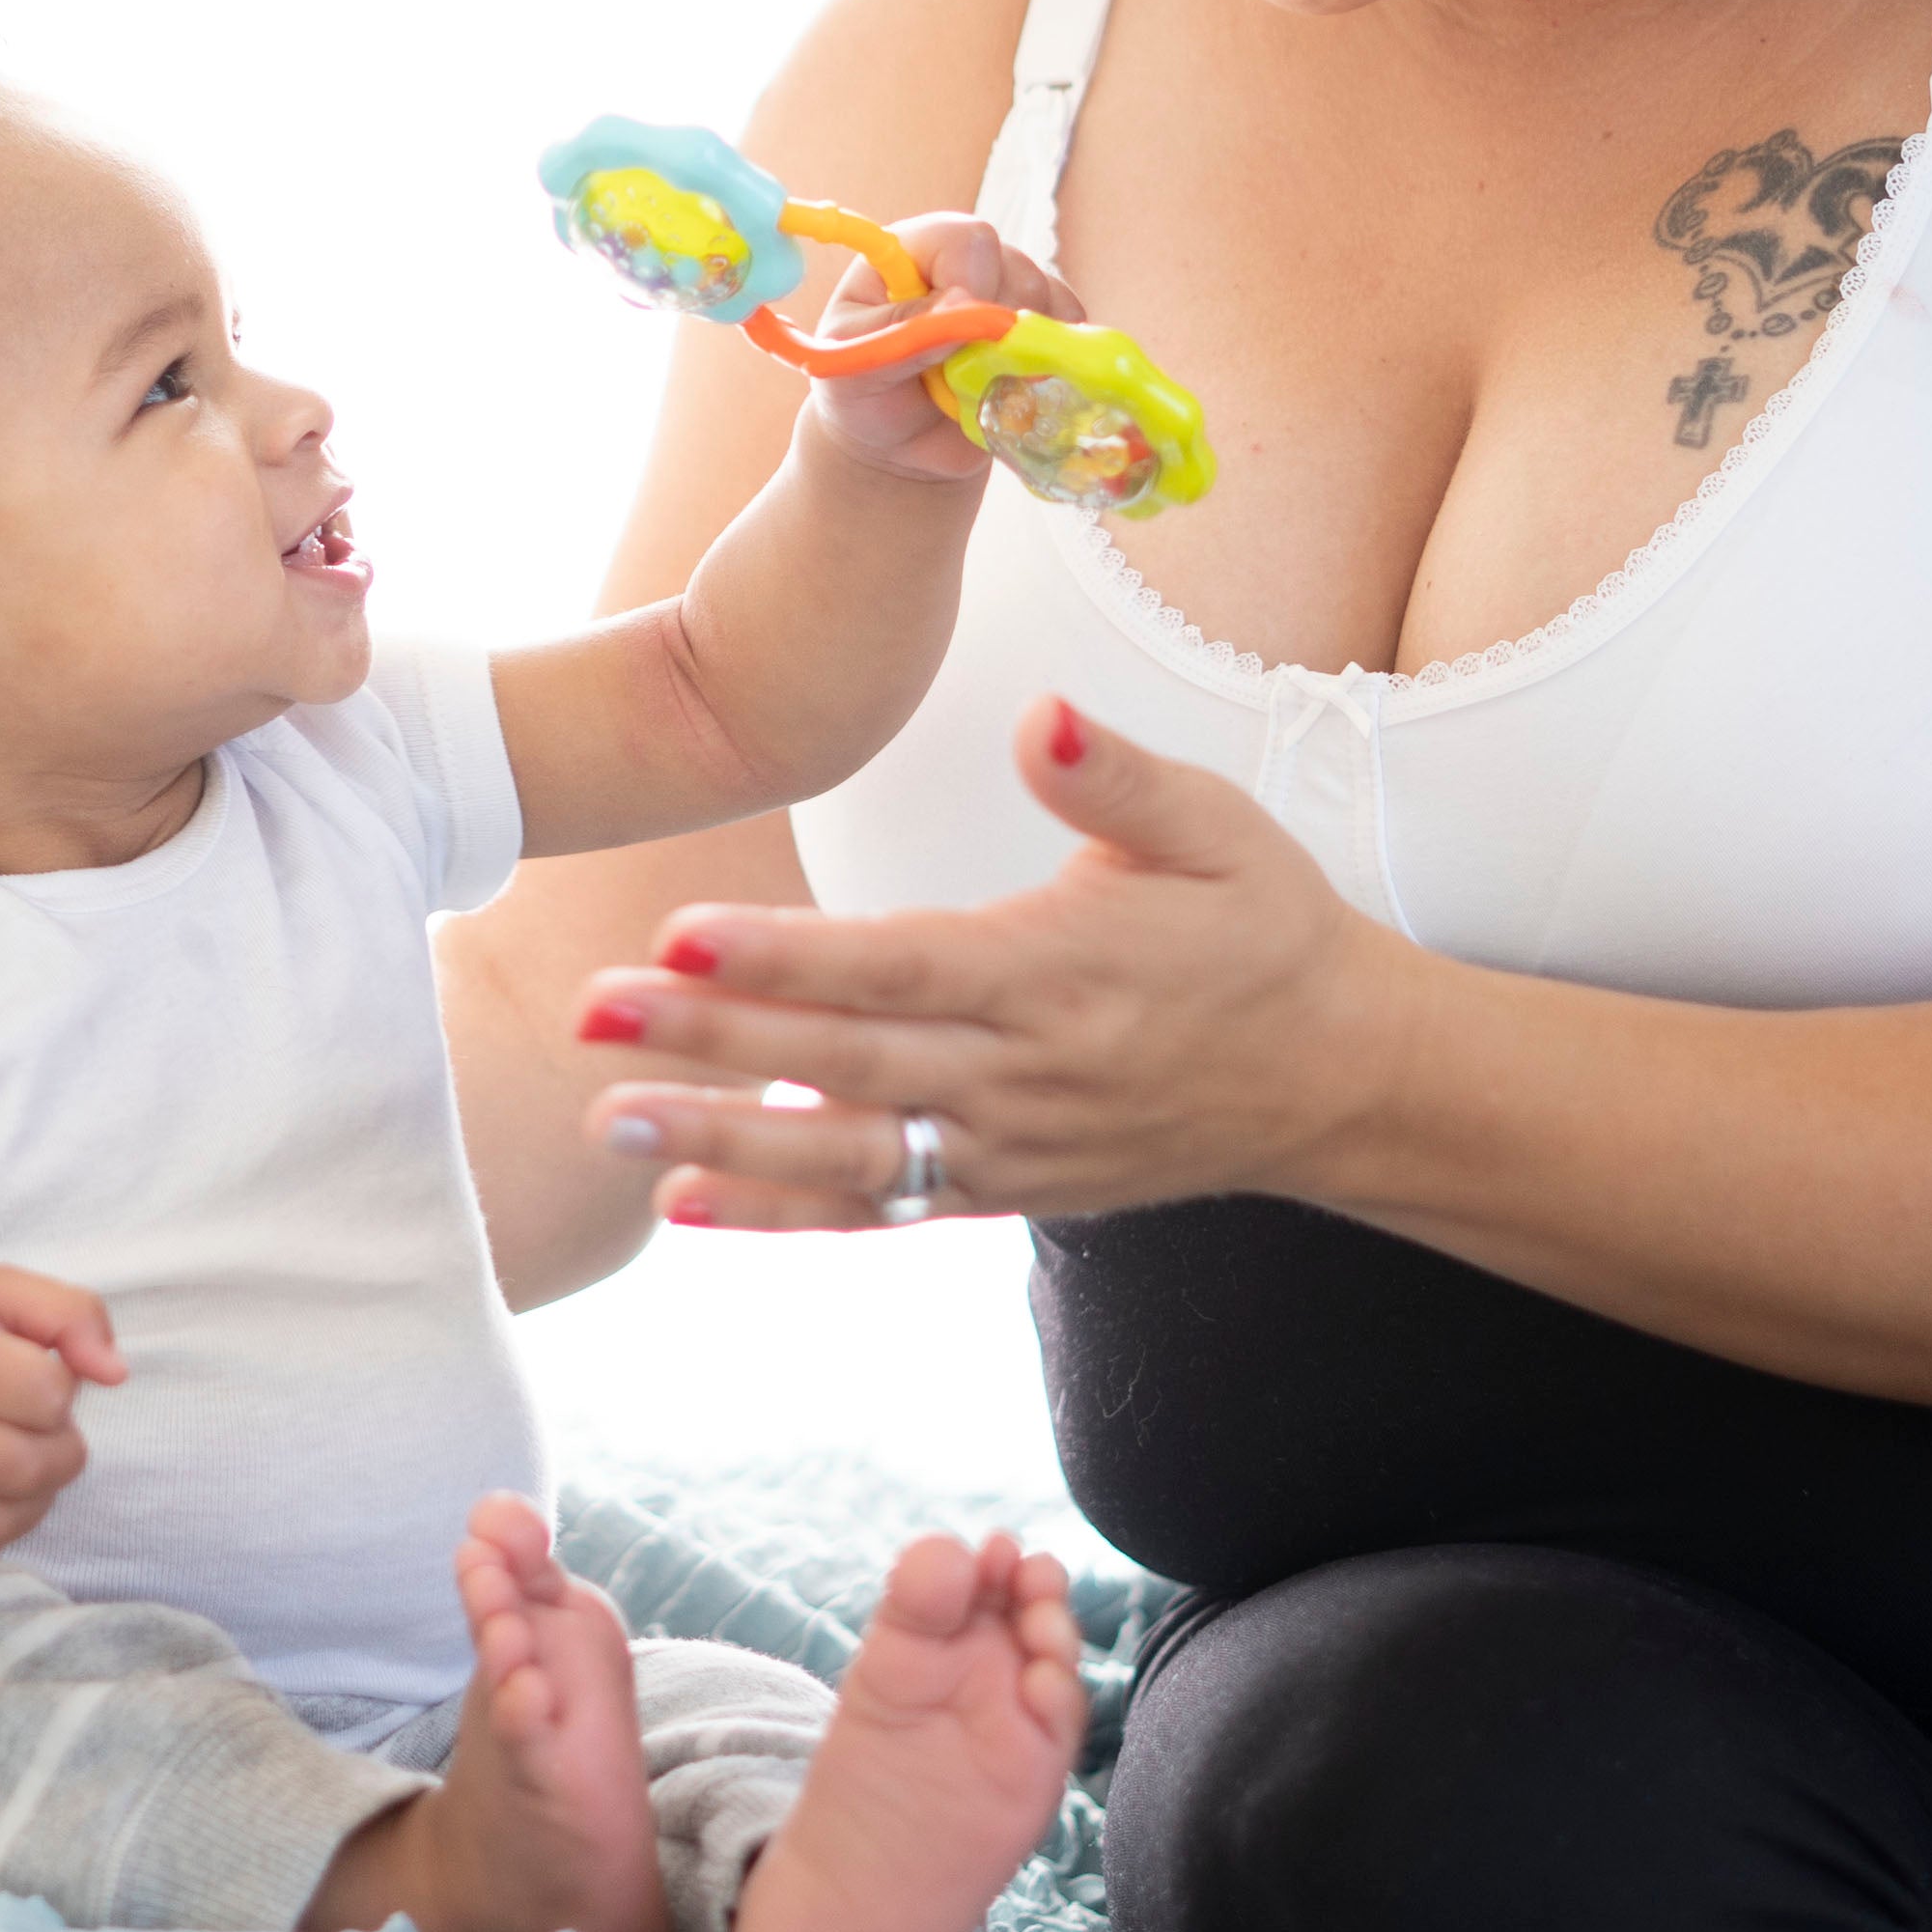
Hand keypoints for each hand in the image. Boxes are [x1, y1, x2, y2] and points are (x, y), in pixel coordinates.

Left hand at [576, 696, 1421, 1227]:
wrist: (1340, 1080)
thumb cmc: (1266, 933)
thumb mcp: (1218, 829)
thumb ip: (1118, 778)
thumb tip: (1042, 716)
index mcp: (1060, 971)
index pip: (899, 967)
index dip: (785, 957)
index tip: (679, 933)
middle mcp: (1024, 1073)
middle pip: (843, 1060)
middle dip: (709, 1042)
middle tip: (591, 1015)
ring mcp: (1009, 1145)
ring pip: (844, 1151)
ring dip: (717, 1141)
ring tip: (603, 1118)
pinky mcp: (1004, 1190)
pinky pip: (878, 1210)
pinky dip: (778, 1215)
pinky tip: (678, 1206)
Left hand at [786, 213, 1088, 487]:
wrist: (893, 448)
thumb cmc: (861, 395)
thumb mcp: (853, 365)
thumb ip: (902, 333)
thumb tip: (962, 302)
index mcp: (911, 253)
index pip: (964, 238)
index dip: (969, 283)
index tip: (951, 333)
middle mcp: (963, 262)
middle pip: (1015, 267)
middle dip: (994, 327)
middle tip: (959, 369)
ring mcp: (1005, 292)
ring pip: (1046, 299)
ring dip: (1019, 351)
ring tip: (975, 382)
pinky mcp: (1037, 328)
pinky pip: (1068, 329)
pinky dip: (1050, 362)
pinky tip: (1010, 385)